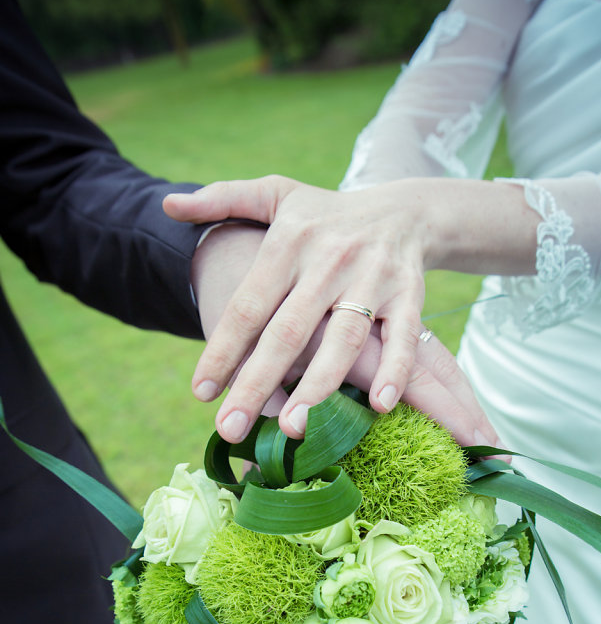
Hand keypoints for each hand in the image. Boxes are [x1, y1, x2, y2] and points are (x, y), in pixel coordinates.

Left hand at [164, 176, 428, 440]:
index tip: (200, 392)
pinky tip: (377, 406)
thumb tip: (168, 205)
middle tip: (230, 428)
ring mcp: (372, 278)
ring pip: (343, 338)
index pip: (249, 305)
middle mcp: (330, 260)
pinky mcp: (410, 294)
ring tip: (294, 429)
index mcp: (289, 241)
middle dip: (257, 382)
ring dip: (319, 386)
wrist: (403, 210)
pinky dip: (394, 371)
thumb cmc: (326, 215)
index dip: (222, 349)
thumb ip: (223, 199)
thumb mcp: (275, 194)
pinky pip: (404, 338)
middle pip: (289, 331)